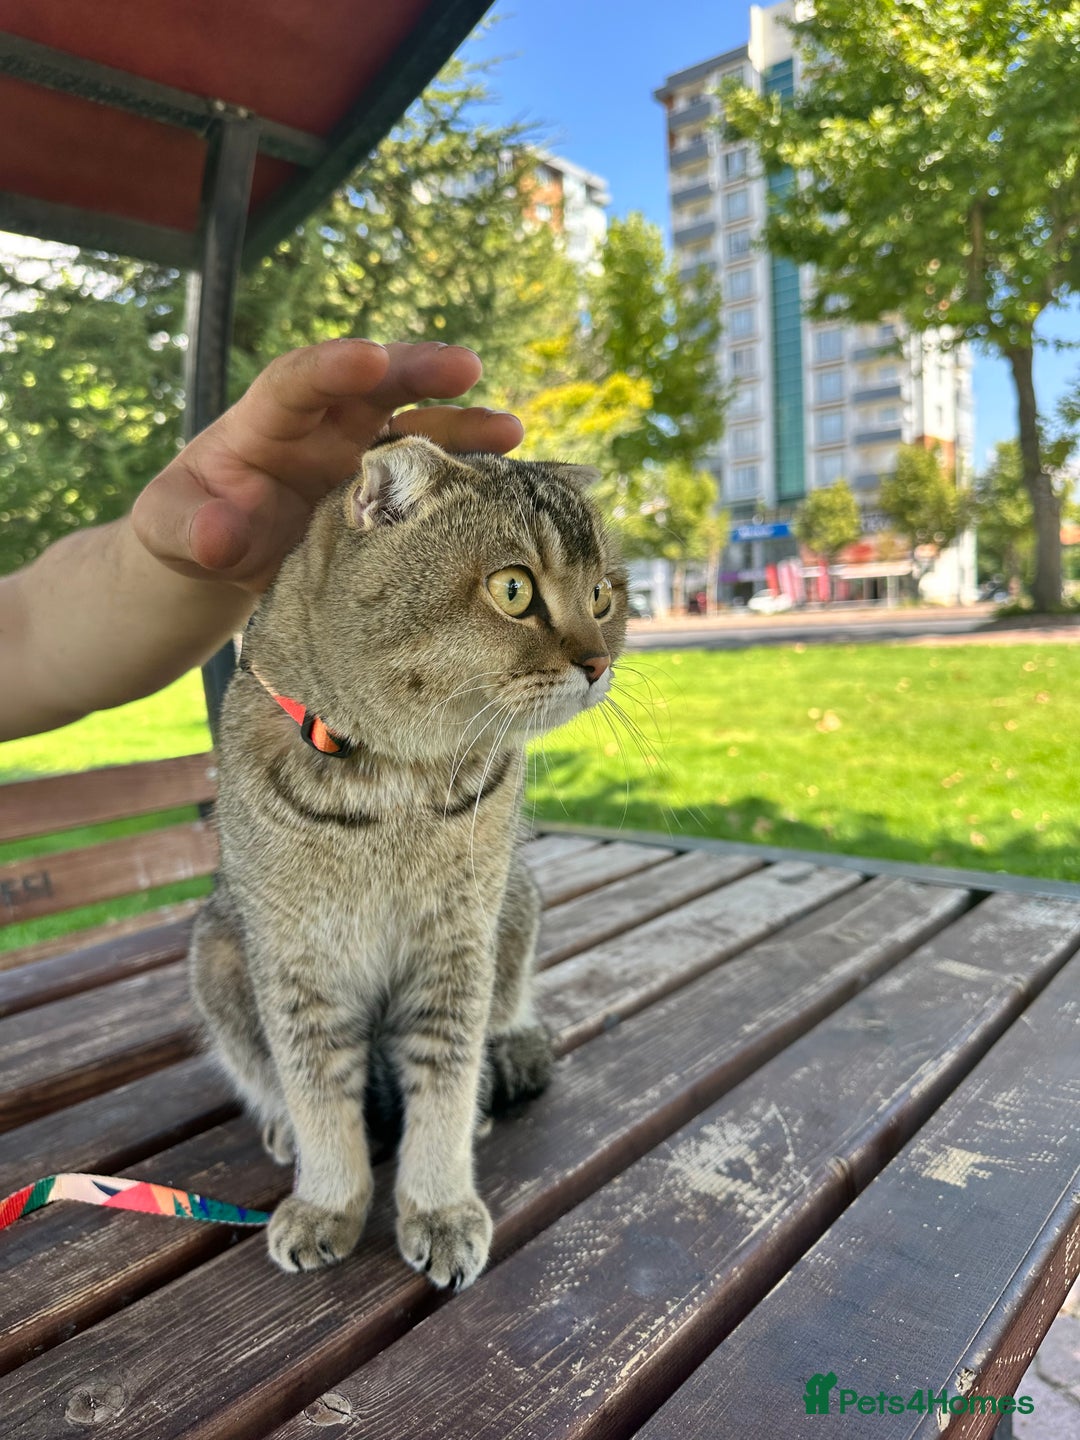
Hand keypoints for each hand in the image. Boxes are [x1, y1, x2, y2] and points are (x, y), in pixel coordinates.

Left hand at [131, 340, 522, 591]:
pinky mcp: (390, 500)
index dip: (332, 367)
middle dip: (418, 371)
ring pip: (417, 432)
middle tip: (466, 367)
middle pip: (375, 386)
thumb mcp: (168, 527)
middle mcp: (326, 429)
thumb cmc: (190, 526)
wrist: (222, 555)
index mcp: (267, 421)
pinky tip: (509, 484)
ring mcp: (363, 462)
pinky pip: (433, 484)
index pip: (297, 380)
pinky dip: (468, 481)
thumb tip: (222, 536)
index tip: (369, 357)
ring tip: (511, 430)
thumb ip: (188, 528)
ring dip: (464, 428)